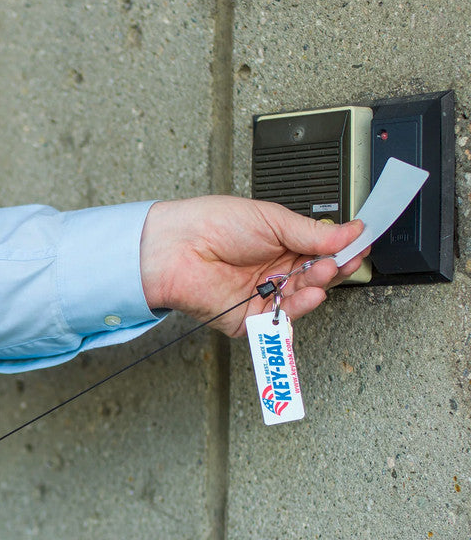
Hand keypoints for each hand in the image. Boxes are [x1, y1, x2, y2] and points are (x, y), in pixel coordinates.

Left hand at [139, 196, 367, 336]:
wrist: (178, 247)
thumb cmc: (214, 225)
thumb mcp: (272, 220)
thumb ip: (311, 233)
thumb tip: (350, 232)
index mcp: (280, 245)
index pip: (321, 251)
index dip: (342, 250)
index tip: (362, 244)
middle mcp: (273, 272)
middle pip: (317, 277)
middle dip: (335, 268)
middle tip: (346, 259)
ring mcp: (262, 296)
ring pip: (302, 298)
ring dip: (320, 285)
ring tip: (326, 271)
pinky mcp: (248, 319)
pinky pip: (280, 320)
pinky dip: (299, 308)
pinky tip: (313, 293)